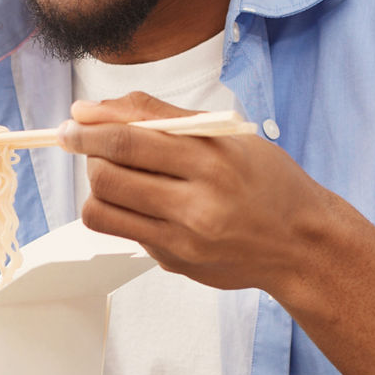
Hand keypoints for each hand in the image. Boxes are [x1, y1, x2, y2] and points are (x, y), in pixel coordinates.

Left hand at [58, 92, 352, 297]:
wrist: (302, 246)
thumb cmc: (268, 182)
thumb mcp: (228, 136)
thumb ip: (163, 117)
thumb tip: (94, 110)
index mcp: (212, 161)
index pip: (129, 141)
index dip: (89, 130)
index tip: (71, 121)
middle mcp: (196, 204)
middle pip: (108, 177)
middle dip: (87, 154)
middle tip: (88, 144)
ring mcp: (182, 240)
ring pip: (102, 211)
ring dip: (97, 186)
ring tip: (115, 173)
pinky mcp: (174, 263)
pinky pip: (124, 233)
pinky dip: (121, 211)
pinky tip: (142, 201)